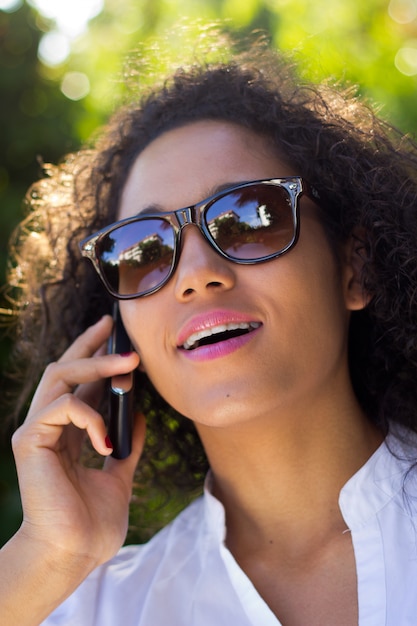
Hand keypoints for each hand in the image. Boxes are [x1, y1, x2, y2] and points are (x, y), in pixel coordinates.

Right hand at [11, 315, 143, 570]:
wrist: (72, 555)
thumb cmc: (91, 524)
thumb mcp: (119, 474)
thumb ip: (127, 444)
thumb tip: (140, 415)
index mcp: (66, 434)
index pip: (79, 383)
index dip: (95, 356)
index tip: (116, 335)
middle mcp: (48, 427)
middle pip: (64, 369)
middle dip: (90, 344)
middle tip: (114, 326)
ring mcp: (36, 432)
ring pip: (60, 377)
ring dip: (96, 365)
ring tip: (129, 364)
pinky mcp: (30, 441)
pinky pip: (62, 408)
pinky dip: (90, 416)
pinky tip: (106, 441)